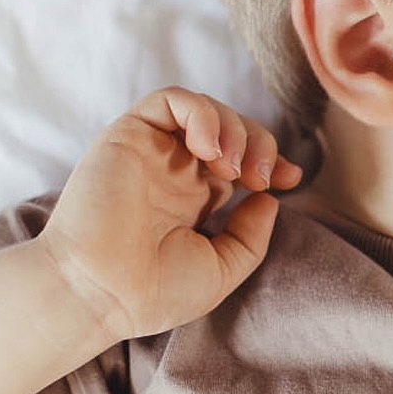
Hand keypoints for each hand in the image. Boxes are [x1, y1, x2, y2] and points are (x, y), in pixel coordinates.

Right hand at [38, 88, 302, 342]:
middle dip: (260, 143)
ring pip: (204, 109)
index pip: (239, 159)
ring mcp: (150, 152)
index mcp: (191, 199)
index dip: (271, 159)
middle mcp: (172, 171)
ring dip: (235, 129)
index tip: (290, 178)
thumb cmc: (152, 293)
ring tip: (233, 170)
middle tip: (261, 179)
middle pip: (230, 129)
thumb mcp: (220, 269)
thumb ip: (250, 235)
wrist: (101, 293)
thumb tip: (269, 198)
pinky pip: (171, 100)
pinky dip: (202, 113)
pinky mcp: (128, 136)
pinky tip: (209, 149)